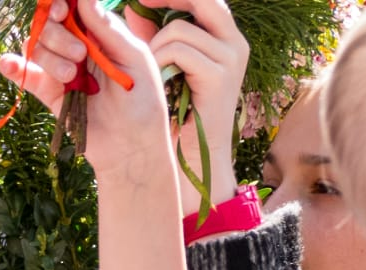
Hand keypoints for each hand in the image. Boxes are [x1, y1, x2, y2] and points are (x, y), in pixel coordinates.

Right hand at [0, 0, 174, 190]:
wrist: (131, 146)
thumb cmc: (143, 100)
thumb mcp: (134, 57)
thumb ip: (107, 28)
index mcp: (101, 33)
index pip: (74, 8)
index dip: (62, 5)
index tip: (62, 10)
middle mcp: (79, 48)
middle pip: (51, 25)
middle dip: (58, 35)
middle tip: (79, 54)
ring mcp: (62, 71)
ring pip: (38, 47)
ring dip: (50, 57)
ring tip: (70, 77)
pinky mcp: (50, 94)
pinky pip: (27, 76)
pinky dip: (15, 67)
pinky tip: (9, 64)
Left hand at [149, 0, 247, 212]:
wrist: (194, 159)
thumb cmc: (177, 117)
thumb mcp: (164, 69)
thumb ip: (152, 36)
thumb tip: (130, 7)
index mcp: (227, 39)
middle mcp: (235, 43)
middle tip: (138, 5)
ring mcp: (231, 58)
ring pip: (178, 29)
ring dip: (153, 49)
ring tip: (151, 74)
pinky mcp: (219, 75)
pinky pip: (178, 51)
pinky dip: (158, 63)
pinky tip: (157, 82)